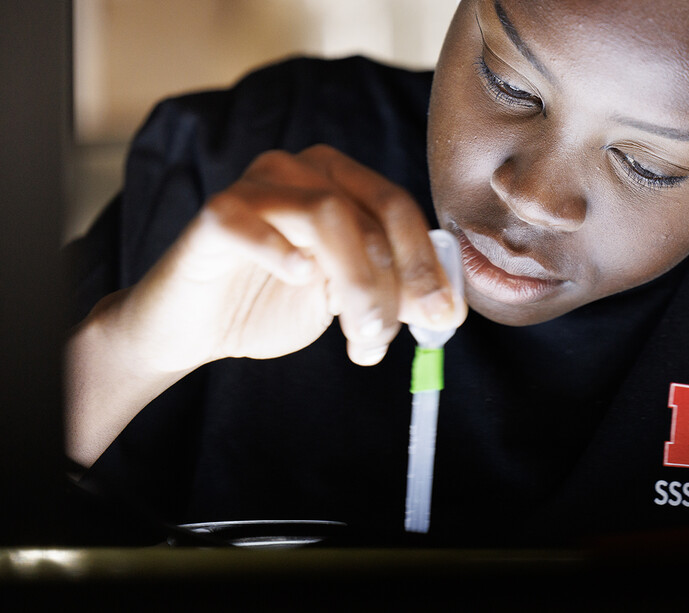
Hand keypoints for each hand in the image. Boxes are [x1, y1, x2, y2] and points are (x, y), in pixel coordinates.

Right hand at [111, 144, 466, 372]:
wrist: (195, 329)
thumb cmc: (273, 304)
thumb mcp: (348, 300)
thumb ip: (394, 294)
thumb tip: (448, 311)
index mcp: (338, 181)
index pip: (398, 208)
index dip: (428, 261)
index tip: (445, 315)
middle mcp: (300, 169)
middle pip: (373, 210)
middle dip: (401, 276)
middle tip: (406, 330)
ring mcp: (256, 186)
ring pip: (327, 214)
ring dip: (357, 283)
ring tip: (361, 336)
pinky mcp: (215, 215)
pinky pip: (254, 224)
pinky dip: (283, 253)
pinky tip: (302, 281)